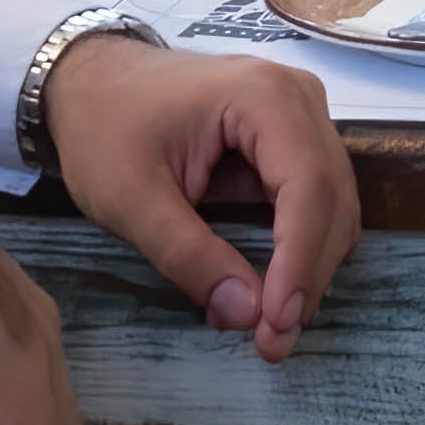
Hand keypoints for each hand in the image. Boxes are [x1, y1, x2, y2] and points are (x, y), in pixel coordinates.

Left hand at [43, 29, 359, 364]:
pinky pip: (316, 199)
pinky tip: (271, 288)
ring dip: (309, 268)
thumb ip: (188, 255)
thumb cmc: (103, 127)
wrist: (90, 81)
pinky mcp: (294, 137)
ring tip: (268, 325)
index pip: (307, 186)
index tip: (276, 325)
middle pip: (331, 198)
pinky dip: (301, 248)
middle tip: (272, 343)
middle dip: (307, 276)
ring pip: (333, 204)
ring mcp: (303, 114)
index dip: (299, 262)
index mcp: (262, 96)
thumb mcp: (129, 198)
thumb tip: (248, 314)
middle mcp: (299, 97)